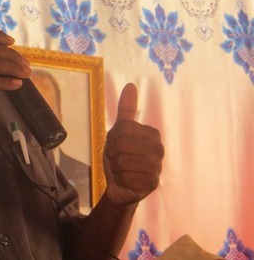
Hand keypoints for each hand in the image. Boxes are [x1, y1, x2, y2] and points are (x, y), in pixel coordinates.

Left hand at [103, 83, 163, 205]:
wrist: (118, 185)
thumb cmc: (119, 156)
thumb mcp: (118, 132)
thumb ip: (126, 110)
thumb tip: (130, 86)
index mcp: (152, 134)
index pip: (123, 128)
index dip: (113, 138)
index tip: (116, 145)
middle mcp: (159, 149)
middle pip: (121, 145)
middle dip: (112, 153)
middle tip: (117, 159)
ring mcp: (157, 167)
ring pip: (123, 161)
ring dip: (115, 167)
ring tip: (121, 169)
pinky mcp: (152, 184)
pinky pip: (126, 177)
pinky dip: (120, 179)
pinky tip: (126, 180)